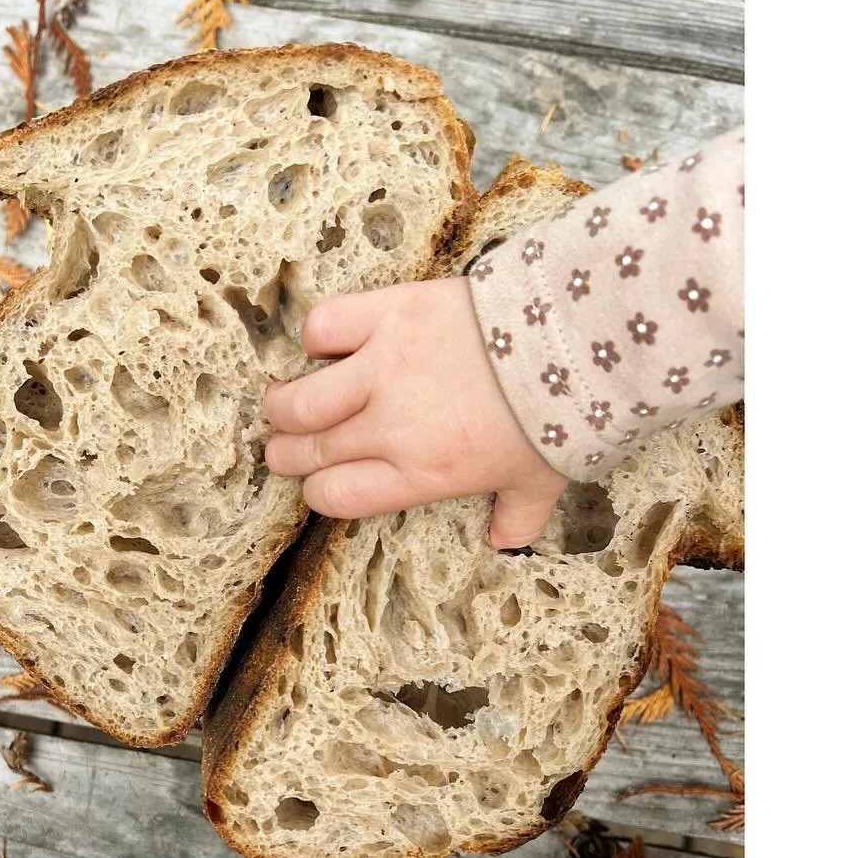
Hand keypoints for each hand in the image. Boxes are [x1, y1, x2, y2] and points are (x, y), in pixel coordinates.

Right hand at [263, 277, 567, 548]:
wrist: (576, 340)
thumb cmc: (559, 415)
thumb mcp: (540, 481)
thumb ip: (516, 516)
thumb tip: (506, 542)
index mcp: (420, 474)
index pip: (334, 495)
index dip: (320, 490)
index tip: (321, 480)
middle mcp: (390, 428)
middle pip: (306, 452)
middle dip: (287, 453)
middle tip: (284, 445)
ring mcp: (383, 369)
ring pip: (299, 399)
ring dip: (283, 405)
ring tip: (281, 403)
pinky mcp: (388, 315)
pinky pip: (323, 328)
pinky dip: (319, 337)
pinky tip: (330, 345)